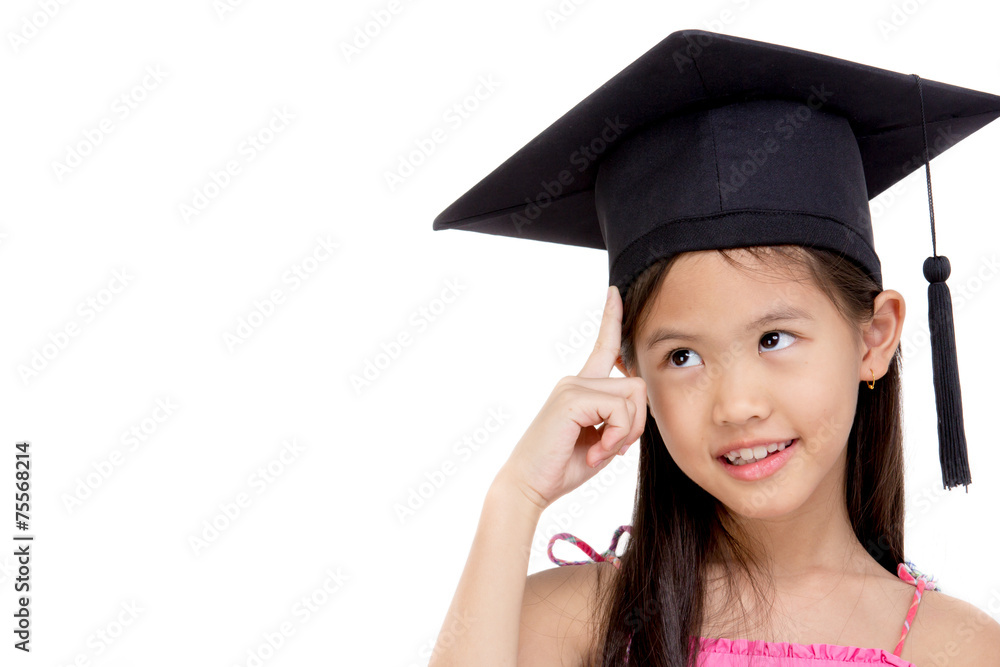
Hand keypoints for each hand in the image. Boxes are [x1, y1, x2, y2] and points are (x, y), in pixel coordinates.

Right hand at [496, 285, 646, 512]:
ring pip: (632, 397)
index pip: (602, 347)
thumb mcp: (600, 441)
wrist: (527, 486)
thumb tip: (636, 407)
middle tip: (613, 450)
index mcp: (579, 388)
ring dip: (626, 432)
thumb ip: (618, 421)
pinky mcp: (572, 398)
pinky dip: (616, 436)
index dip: (610, 319)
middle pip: (636, 385)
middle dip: (636, 423)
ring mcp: (572, 387)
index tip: (613, 292)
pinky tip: (594, 453)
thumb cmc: (561, 468)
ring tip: (599, 452)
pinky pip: (620, 410)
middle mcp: (575, 381)